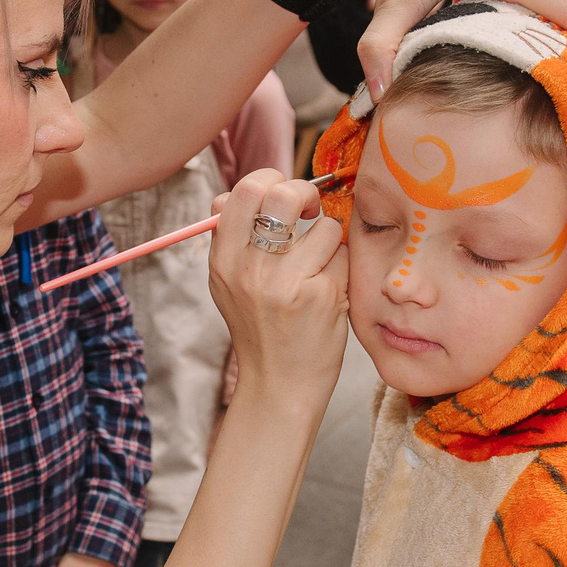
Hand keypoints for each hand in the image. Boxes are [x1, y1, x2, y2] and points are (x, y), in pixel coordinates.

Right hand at [208, 170, 350, 408]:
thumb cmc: (260, 328)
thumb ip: (231, 237)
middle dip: (305, 192)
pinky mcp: (322, 295)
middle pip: (284, 193)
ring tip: (318, 265)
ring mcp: (287, 282)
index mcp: (223, 260)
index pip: (243, 191)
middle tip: (310, 209)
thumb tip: (244, 191)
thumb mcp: (228, 283)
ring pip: (324, 224)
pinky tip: (329, 289)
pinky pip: (342, 255)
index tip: (281, 197)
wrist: (279, 385)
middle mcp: (250, 269)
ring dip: (329, 239)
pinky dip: (341, 265)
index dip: (269, 181)